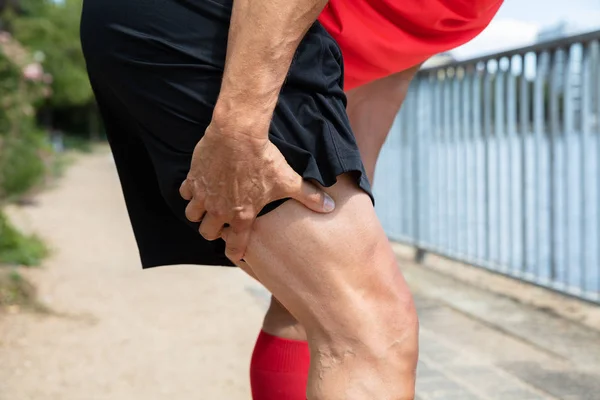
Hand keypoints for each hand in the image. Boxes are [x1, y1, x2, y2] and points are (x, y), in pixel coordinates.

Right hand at [179, 118, 335, 262]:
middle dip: (214, 230)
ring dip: (200, 213)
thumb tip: (330, 207)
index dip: (236, 252)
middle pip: (208, 233)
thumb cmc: (263, 159)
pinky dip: (190, 192)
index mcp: (241, 215)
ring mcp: (203, 195)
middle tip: (222, 222)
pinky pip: (184, 193)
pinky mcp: (193, 178)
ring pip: (192, 215)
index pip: (235, 245)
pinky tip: (200, 185)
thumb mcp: (288, 180)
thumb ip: (308, 196)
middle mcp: (219, 210)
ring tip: (209, 205)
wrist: (238, 135)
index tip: (237, 254)